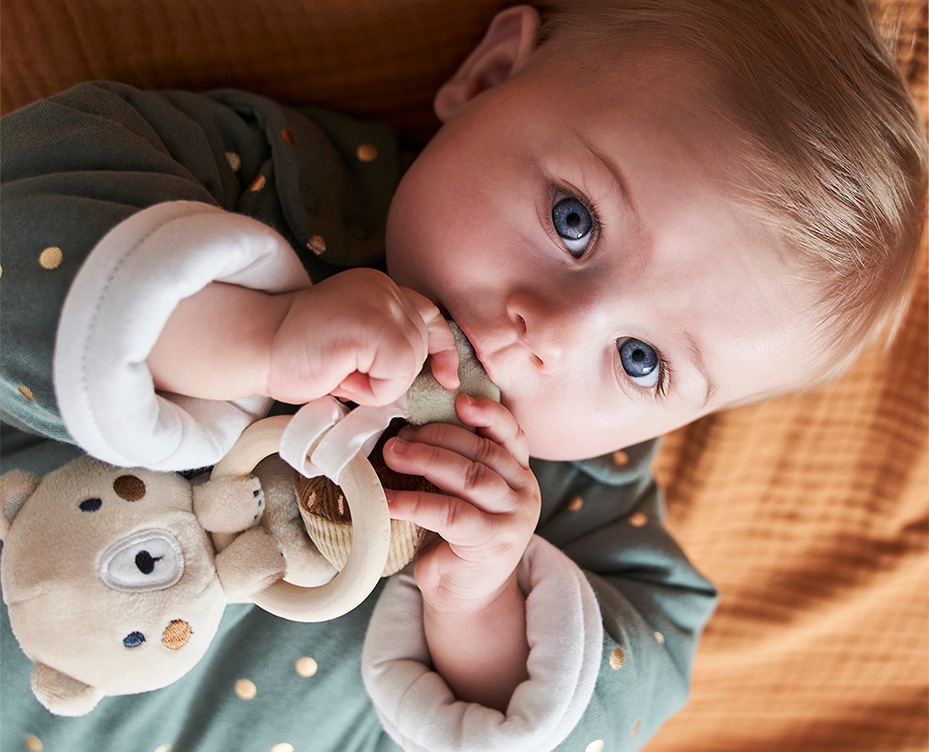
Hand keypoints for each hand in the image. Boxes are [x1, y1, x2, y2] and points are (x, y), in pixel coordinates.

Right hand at [267, 268, 459, 405]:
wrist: (255, 345)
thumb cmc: (297, 352)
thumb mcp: (355, 343)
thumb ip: (386, 343)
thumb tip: (426, 373)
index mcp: (380, 288)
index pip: (430, 315)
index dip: (443, 348)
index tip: (447, 377)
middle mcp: (384, 288)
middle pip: (421, 345)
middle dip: (390, 375)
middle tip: (346, 375)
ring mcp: (379, 302)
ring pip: (410, 362)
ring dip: (377, 384)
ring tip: (340, 374)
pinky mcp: (372, 324)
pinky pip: (396, 374)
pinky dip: (372, 390)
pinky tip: (340, 378)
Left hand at [383, 394, 540, 613]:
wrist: (466, 594)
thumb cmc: (457, 536)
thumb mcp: (463, 493)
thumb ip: (456, 461)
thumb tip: (407, 427)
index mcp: (518, 470)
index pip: (510, 432)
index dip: (487, 412)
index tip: (458, 399)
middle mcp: (523, 490)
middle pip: (482, 451)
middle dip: (436, 437)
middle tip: (398, 437)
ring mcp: (513, 517)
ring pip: (470, 477)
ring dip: (426, 461)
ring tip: (392, 455)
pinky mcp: (493, 543)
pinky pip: (451, 514)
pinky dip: (414, 503)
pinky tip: (387, 500)